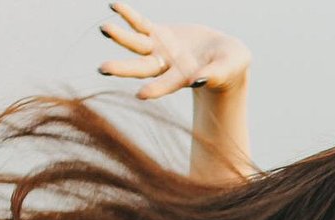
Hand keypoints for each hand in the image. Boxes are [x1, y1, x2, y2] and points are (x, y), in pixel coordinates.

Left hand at [98, 1, 251, 99]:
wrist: (224, 54)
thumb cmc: (231, 65)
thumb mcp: (229, 67)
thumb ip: (215, 73)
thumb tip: (199, 80)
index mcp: (183, 78)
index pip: (167, 84)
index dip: (157, 89)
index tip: (142, 94)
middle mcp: (166, 66)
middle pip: (142, 67)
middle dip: (122, 68)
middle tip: (103, 69)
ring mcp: (160, 50)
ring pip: (136, 44)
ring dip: (119, 37)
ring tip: (104, 28)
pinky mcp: (158, 34)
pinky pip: (140, 24)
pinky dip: (128, 16)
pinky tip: (114, 7)